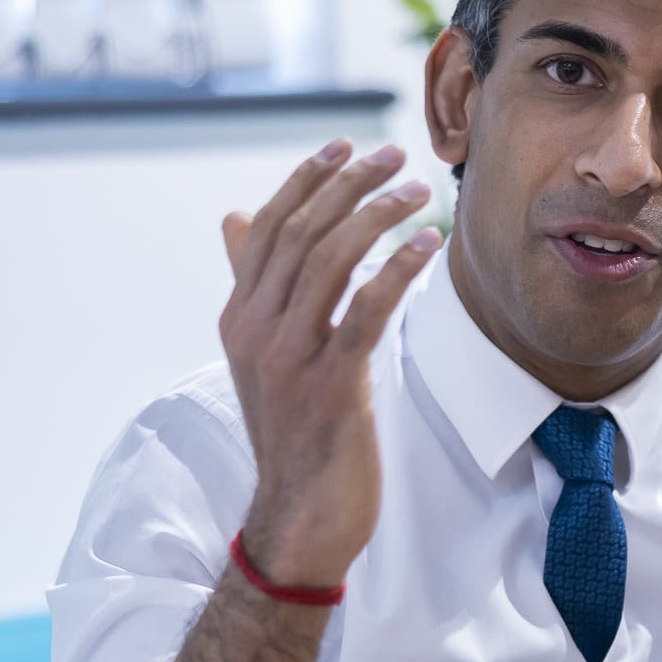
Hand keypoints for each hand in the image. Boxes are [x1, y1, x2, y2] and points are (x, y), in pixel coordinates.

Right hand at [218, 139, 438, 585]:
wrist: (298, 517)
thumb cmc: (294, 433)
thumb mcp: (263, 355)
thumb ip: (254, 288)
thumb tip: (235, 219)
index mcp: (238, 316)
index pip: (269, 226)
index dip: (307, 179)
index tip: (346, 145)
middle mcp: (255, 330)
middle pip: (302, 233)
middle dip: (350, 184)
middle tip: (394, 155)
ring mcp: (289, 359)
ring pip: (330, 261)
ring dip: (378, 216)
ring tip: (417, 189)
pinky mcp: (330, 387)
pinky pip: (365, 311)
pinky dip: (396, 270)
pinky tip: (425, 245)